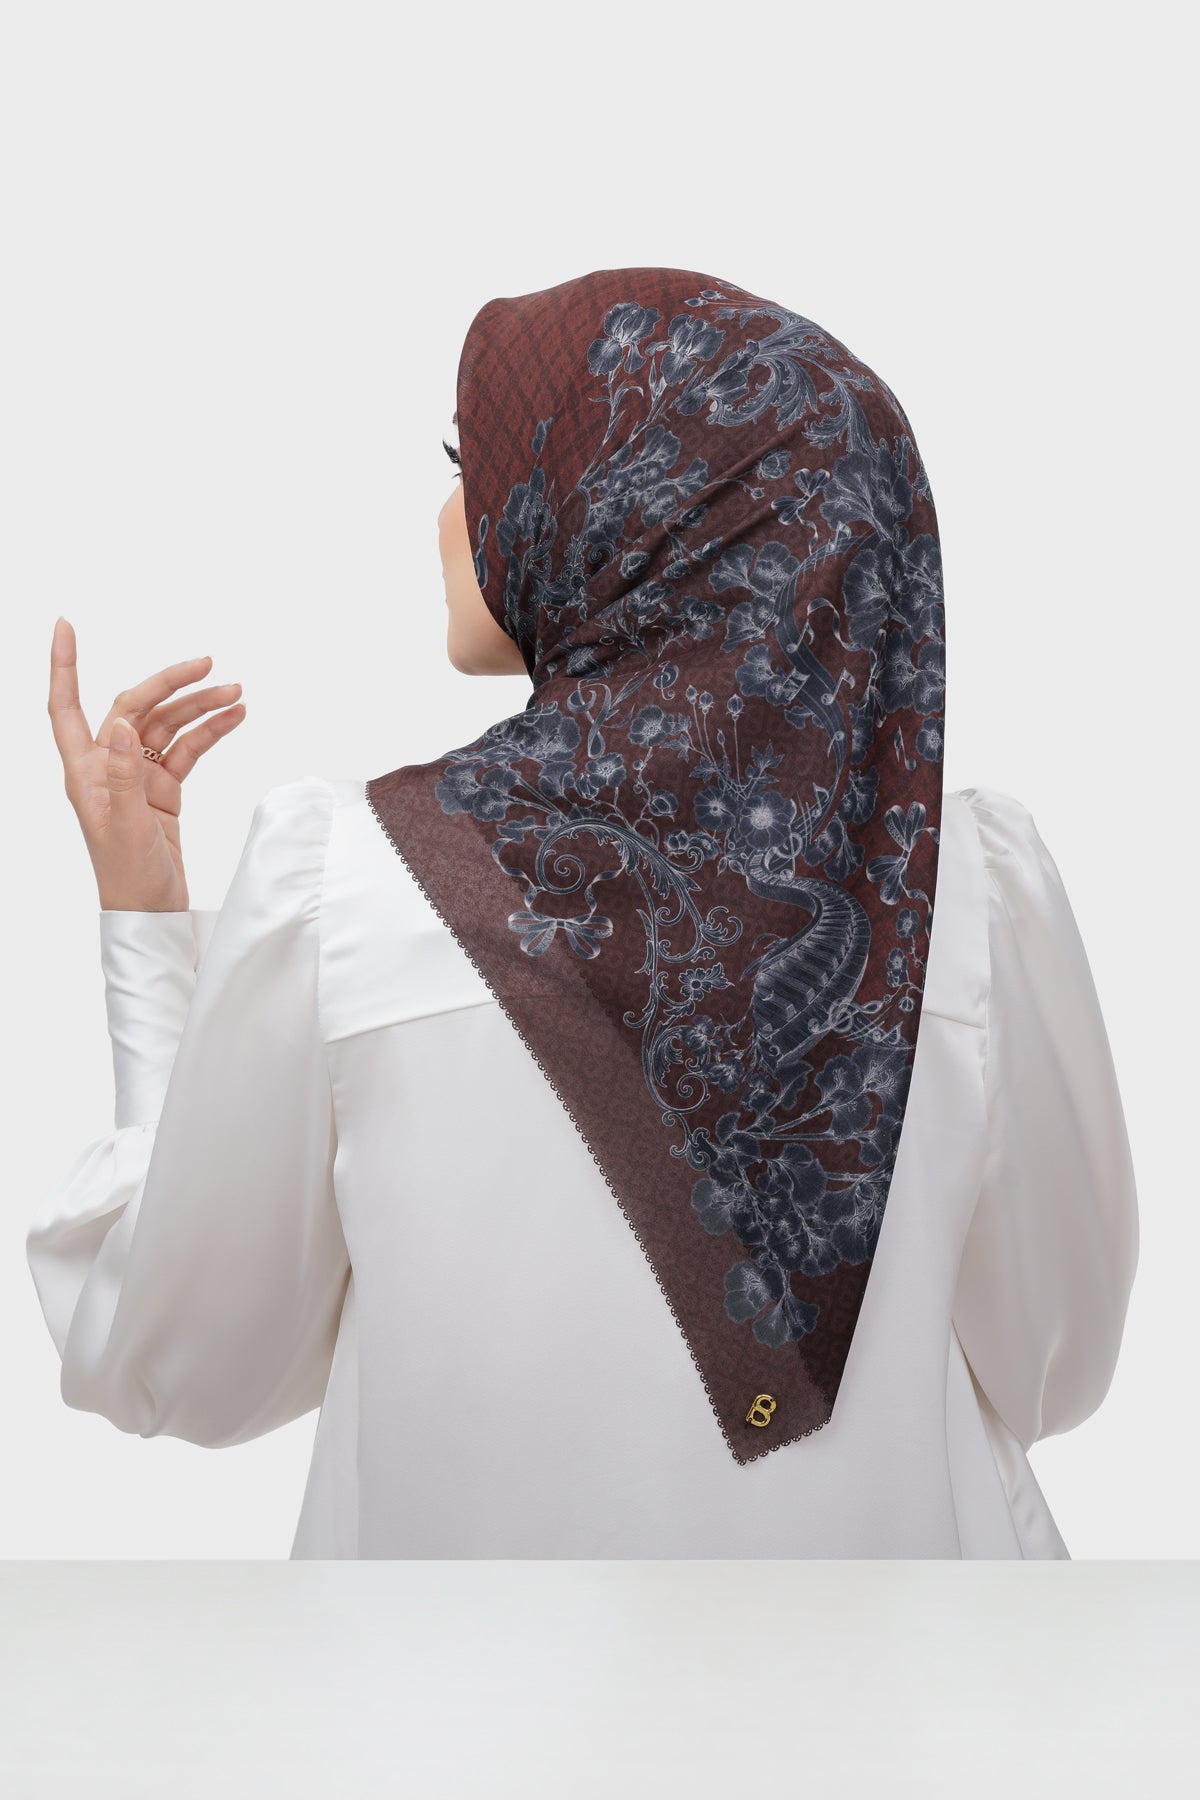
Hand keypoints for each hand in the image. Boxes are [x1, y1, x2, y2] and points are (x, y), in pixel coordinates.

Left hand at [48, 617, 245, 911]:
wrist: (152, 912)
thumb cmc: (127, 876)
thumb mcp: (125, 826)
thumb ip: (124, 774)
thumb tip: (123, 724)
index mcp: (86, 771)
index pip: (66, 706)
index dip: (64, 666)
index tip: (64, 627)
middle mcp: (107, 766)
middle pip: (135, 706)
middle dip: (170, 683)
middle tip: (207, 666)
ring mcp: (137, 776)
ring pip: (167, 725)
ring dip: (199, 707)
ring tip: (235, 693)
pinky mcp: (163, 789)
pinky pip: (187, 749)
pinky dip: (209, 732)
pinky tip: (233, 718)